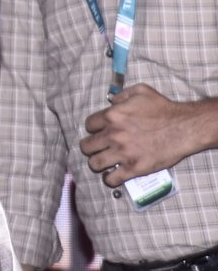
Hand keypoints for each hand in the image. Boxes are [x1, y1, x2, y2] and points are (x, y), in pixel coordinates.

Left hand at [79, 83, 208, 186]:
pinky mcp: (134, 168)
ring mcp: (123, 153)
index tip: (100, 132)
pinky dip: (110, 179)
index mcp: (112, 116)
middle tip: (99, 148)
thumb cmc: (164, 108)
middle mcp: (113, 135)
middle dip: (91, 147)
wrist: (184, 128)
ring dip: (97, 163)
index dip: (94, 129)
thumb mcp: (140, 91)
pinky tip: (113, 175)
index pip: (89, 125)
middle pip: (86, 146)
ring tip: (103, 162)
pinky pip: (111, 179)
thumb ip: (121, 95)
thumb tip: (111, 102)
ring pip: (94, 163)